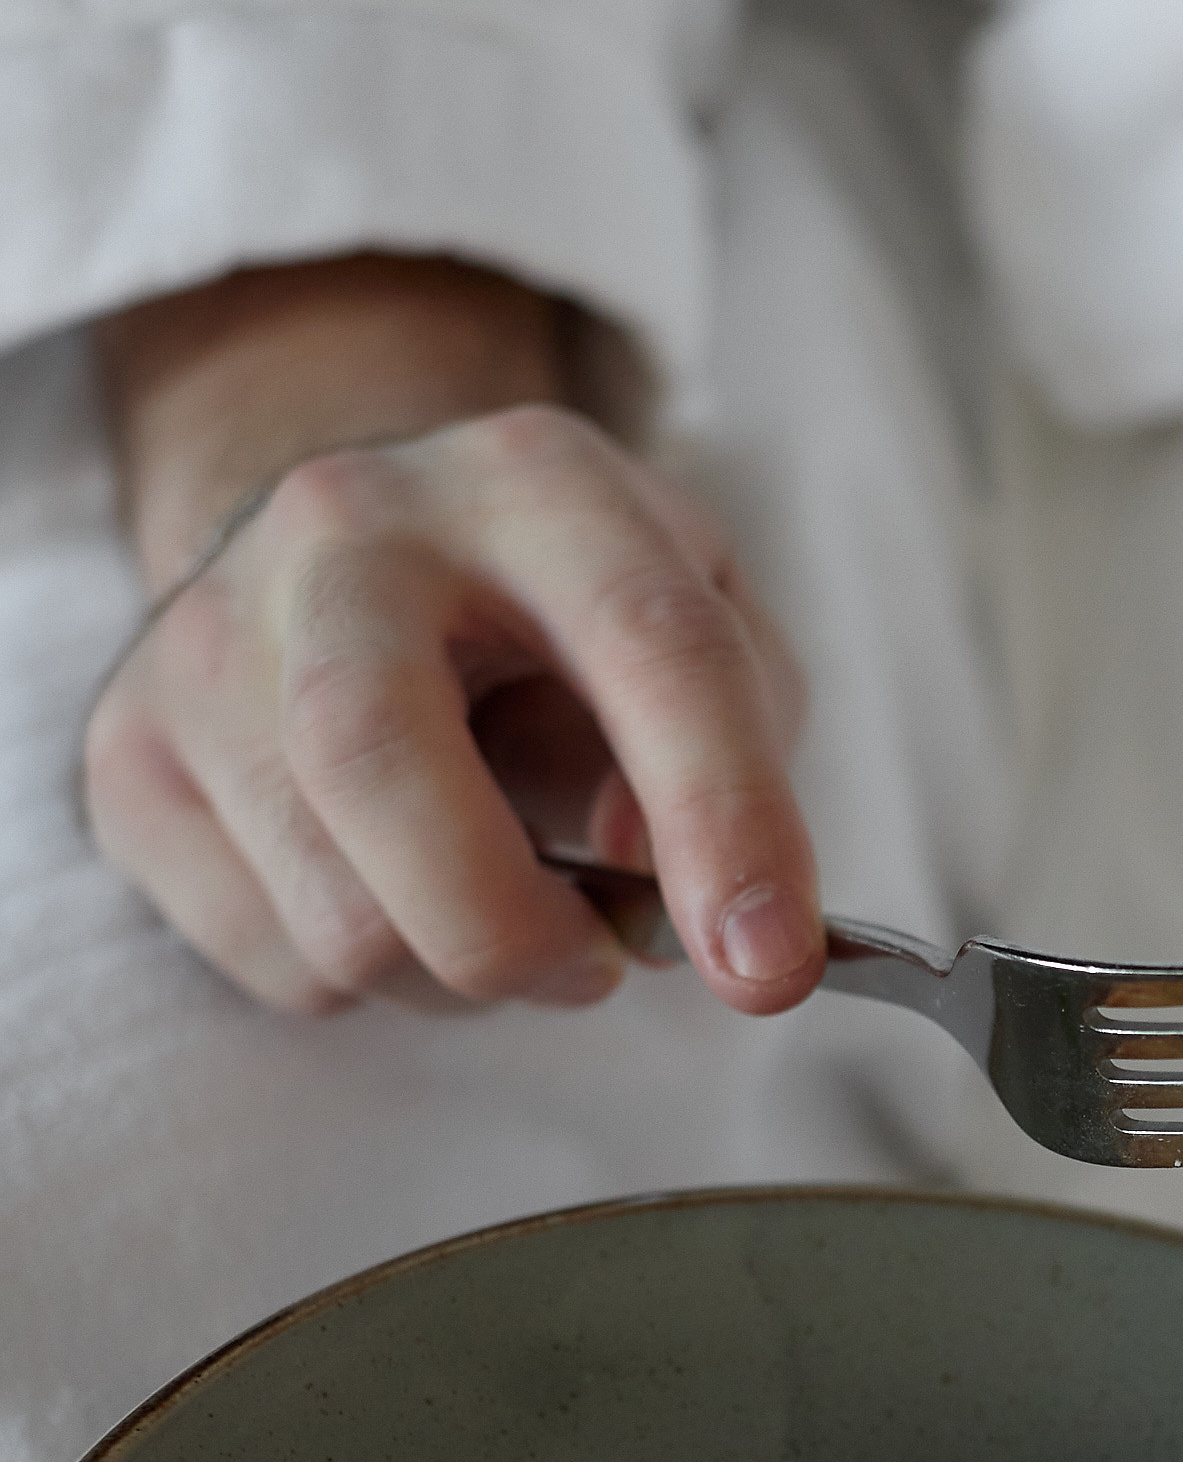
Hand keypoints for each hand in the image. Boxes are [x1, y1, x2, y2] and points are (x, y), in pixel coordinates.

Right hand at [84, 255, 820, 1018]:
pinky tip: (387, 883)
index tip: (771, 967)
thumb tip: (646, 879)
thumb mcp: (701, 623)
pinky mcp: (131, 755)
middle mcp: (344, 535)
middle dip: (512, 932)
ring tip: (492, 896)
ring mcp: (210, 644)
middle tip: (591, 962)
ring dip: (458, 973)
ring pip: (340, 919)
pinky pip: (277, 961)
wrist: (351, 551)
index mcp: (532, 483)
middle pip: (382, 769)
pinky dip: (368, 978)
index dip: (724, 820)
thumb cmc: (557, 614)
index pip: (645, 645)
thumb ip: (741, 737)